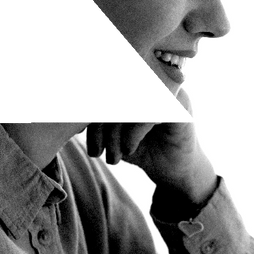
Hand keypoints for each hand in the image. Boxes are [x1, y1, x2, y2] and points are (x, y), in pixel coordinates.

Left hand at [85, 93, 217, 206]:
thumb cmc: (144, 150)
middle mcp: (151, 80)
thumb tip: (73, 119)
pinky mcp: (180, 105)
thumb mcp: (115, 135)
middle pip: (114, 96)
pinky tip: (128, 151)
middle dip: (99, 127)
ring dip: (114, 134)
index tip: (86, 141)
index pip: (105, 92)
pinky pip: (147, 114)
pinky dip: (131, 134)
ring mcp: (166, 90)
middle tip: (97, 152)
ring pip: (128, 104)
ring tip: (113, 157)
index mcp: (136, 83)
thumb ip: (98, 122)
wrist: (176, 172)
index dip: (90, 118)